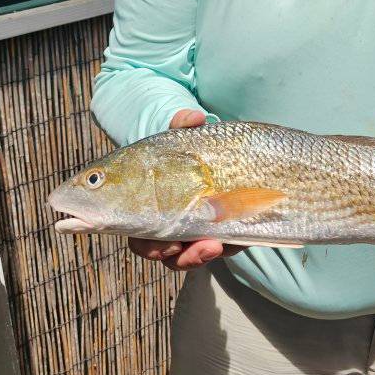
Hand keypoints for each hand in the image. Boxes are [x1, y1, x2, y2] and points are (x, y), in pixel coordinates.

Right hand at [127, 107, 236, 269]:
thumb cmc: (182, 149)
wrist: (210, 155)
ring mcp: (191, 232)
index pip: (140, 237)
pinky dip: (225, 247)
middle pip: (164, 254)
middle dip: (178, 256)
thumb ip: (183, 124)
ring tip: (214, 246)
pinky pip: (219, 248)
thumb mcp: (180, 136)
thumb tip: (195, 117)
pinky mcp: (216, 232)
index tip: (166, 245)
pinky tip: (234, 239)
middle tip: (190, 248)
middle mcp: (165, 226)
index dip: (150, 247)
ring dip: (199, 256)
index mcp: (146, 208)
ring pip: (189, 257)